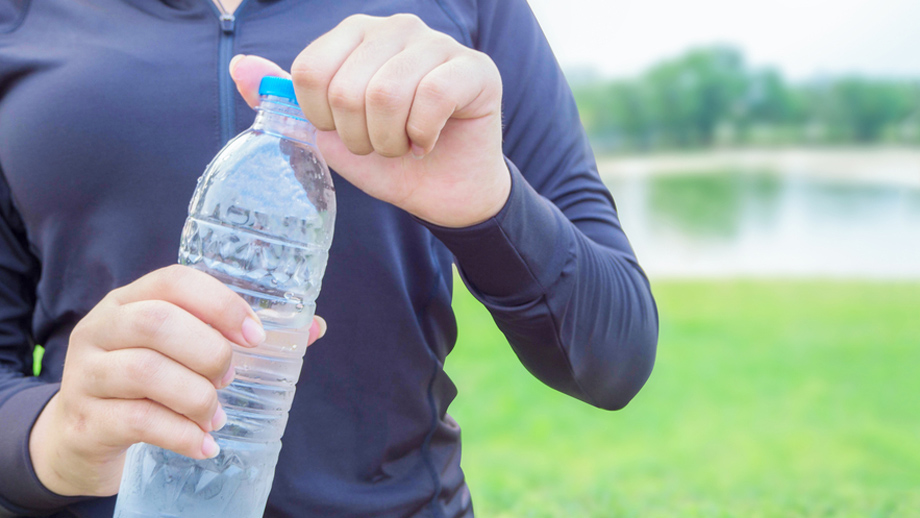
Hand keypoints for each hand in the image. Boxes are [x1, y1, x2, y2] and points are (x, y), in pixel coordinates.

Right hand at [28, 265, 325, 496]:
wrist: (83, 435)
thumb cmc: (149, 382)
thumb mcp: (182, 351)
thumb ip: (239, 336)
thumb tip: (314, 326)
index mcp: (132, 300)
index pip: (175, 281)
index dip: (221, 304)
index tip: (255, 336)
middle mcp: (102, 328)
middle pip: (156, 323)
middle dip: (209, 351)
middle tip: (231, 377)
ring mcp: (86, 374)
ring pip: (144, 372)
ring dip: (196, 396)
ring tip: (217, 415)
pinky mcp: (84, 420)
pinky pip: (136, 421)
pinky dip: (180, 435)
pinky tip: (204, 444)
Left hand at [230, 14, 510, 227]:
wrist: (444, 192)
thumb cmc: (388, 159)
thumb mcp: (328, 135)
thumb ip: (286, 101)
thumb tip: (241, 67)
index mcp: (356, 35)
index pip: (310, 71)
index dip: (321, 118)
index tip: (344, 132)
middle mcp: (396, 28)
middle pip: (346, 88)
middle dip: (359, 137)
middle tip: (380, 145)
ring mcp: (439, 43)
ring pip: (388, 93)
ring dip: (390, 140)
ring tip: (403, 145)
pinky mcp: (475, 68)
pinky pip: (431, 98)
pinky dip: (423, 136)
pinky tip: (429, 141)